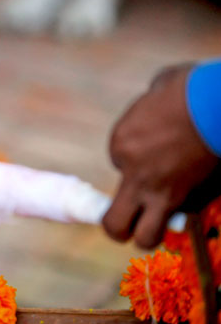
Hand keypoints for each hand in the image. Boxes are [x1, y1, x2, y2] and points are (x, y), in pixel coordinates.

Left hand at [103, 65, 219, 248]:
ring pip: (144, 236)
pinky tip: (193, 196)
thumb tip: (157, 108)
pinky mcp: (190, 198)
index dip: (135, 160)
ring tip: (155, 226)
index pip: (118, 164)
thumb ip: (151, 109)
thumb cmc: (190, 87)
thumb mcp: (157, 90)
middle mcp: (133, 174)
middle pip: (114, 223)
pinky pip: (181, 218)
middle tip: (129, 221)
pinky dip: (185, 213)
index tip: (155, 149)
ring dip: (148, 234)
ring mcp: (161, 191)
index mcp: (120, 143)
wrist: (217, 101)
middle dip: (119, 228)